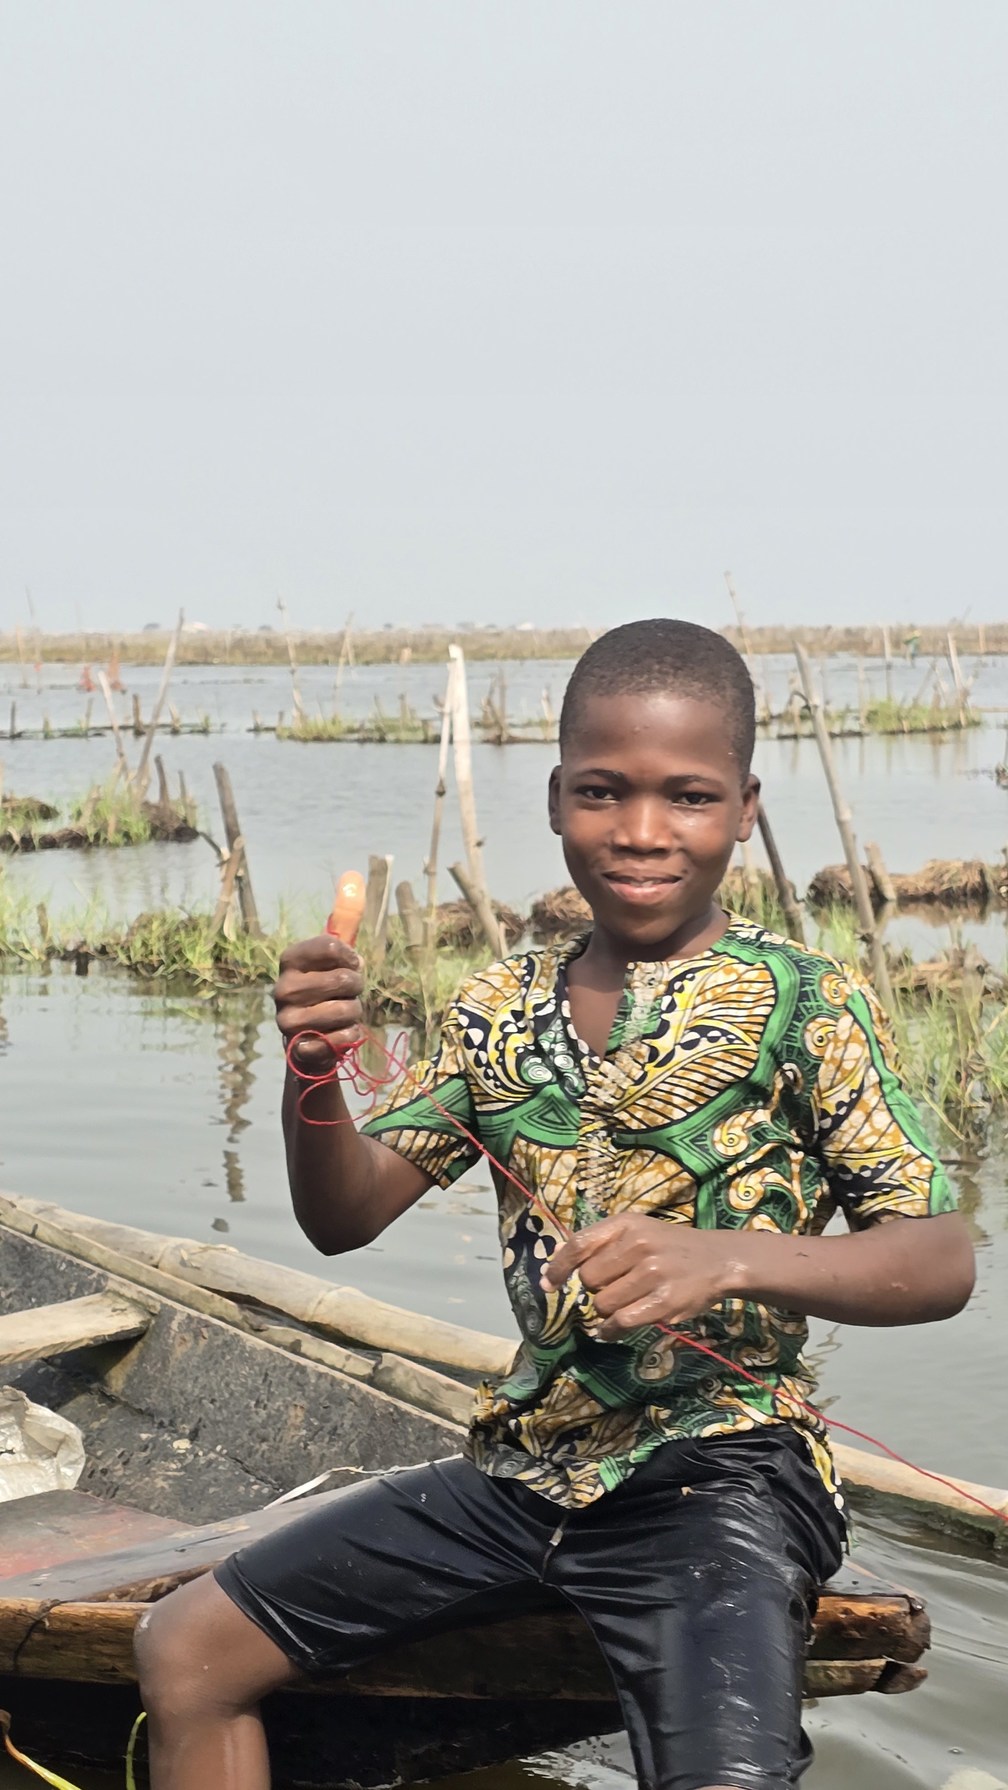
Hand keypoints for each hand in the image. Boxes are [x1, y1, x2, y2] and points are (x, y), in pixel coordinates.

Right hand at [273, 934, 363, 1069]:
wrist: (305, 1040)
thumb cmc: (322, 994)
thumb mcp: (327, 967)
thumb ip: (342, 955)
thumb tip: (357, 961)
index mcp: (290, 961)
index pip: (330, 947)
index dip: (350, 957)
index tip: (351, 966)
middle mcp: (284, 989)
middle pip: (343, 978)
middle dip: (356, 986)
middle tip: (349, 992)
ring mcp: (288, 1020)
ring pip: (346, 1010)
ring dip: (354, 1012)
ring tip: (344, 1013)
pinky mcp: (299, 1048)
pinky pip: (343, 1037)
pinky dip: (350, 1035)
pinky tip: (341, 1032)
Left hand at [541, 1215, 739, 1338]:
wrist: (718, 1259)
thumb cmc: (669, 1246)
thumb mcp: (637, 1230)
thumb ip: (601, 1245)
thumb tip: (555, 1270)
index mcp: (626, 1224)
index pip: (579, 1244)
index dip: (559, 1267)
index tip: (549, 1284)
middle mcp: (638, 1245)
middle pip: (590, 1279)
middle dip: (596, 1289)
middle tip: (615, 1288)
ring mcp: (652, 1274)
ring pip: (603, 1304)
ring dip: (607, 1311)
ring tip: (625, 1304)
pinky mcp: (664, 1302)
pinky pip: (621, 1322)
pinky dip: (611, 1330)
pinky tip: (614, 1329)